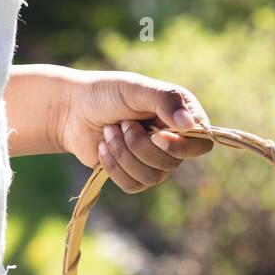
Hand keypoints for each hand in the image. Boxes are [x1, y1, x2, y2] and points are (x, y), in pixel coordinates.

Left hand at [56, 70, 213, 192]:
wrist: (73, 111)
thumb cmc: (107, 94)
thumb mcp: (136, 89)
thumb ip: (165, 101)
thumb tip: (190, 124)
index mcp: (182, 117)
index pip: (201, 144)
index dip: (182, 146)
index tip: (157, 135)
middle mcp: (173, 142)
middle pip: (172, 164)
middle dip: (140, 145)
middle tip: (123, 123)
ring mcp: (154, 162)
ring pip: (150, 178)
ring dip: (123, 154)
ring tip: (110, 131)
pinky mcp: (133, 177)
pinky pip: (132, 185)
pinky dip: (114, 166)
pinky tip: (104, 147)